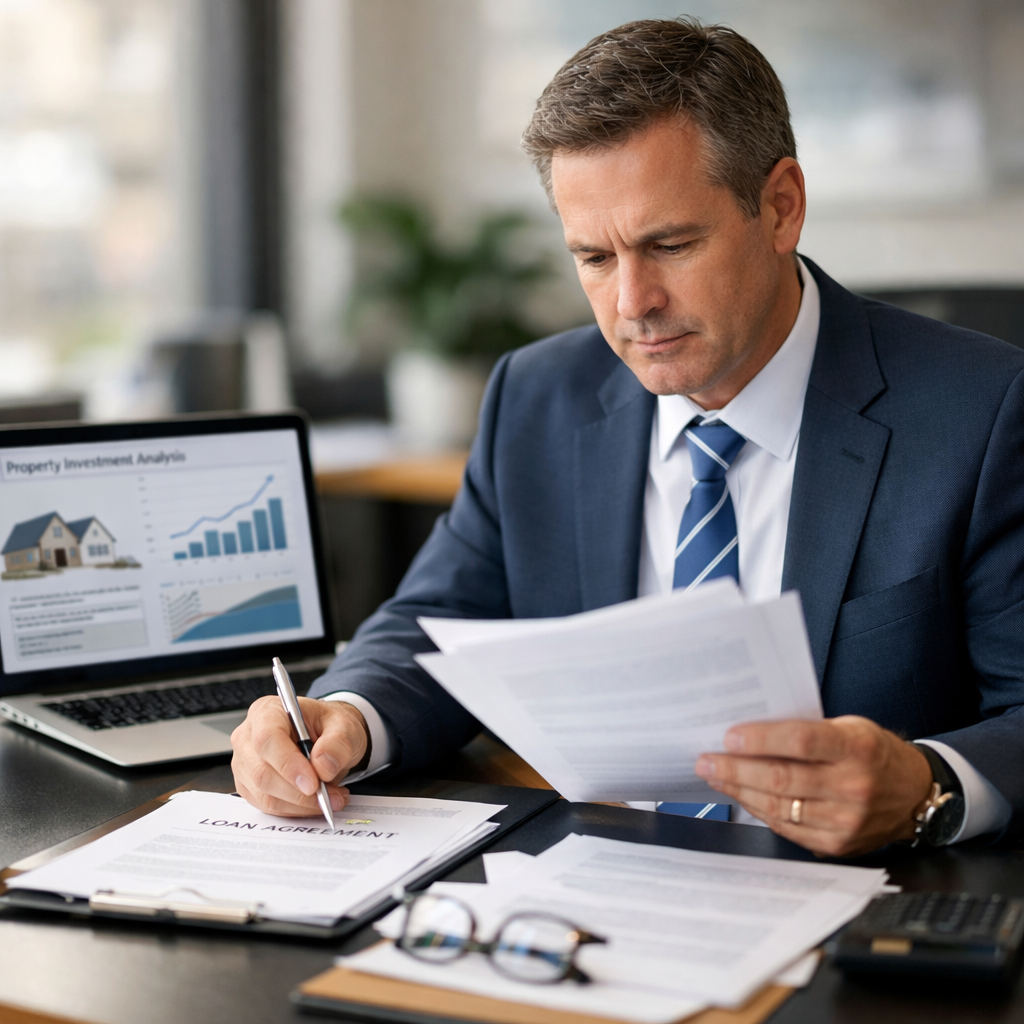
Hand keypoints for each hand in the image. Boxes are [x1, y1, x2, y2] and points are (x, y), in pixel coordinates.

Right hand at [231, 697, 369, 816]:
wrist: (327, 737)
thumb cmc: (329, 726)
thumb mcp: (345, 725)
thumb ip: (338, 742)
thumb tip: (323, 766)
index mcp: (267, 712)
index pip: (267, 739)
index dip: (288, 764)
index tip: (313, 783)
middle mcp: (249, 737)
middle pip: (262, 772)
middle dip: (299, 792)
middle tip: (331, 795)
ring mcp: (246, 764)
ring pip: (265, 795)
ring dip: (301, 804)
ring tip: (331, 797)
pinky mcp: (250, 786)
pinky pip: (268, 806)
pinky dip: (295, 809)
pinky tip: (316, 801)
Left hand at [694, 716, 933, 855]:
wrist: (914, 794)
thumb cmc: (872, 752)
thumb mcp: (849, 728)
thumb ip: (806, 730)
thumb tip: (750, 733)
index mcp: (857, 748)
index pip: (801, 741)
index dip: (761, 739)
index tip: (729, 737)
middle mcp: (854, 786)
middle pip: (782, 779)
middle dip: (735, 769)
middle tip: (705, 760)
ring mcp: (846, 820)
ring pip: (779, 806)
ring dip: (739, 791)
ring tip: (715, 776)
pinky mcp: (837, 844)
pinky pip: (786, 827)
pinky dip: (758, 810)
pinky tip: (741, 796)